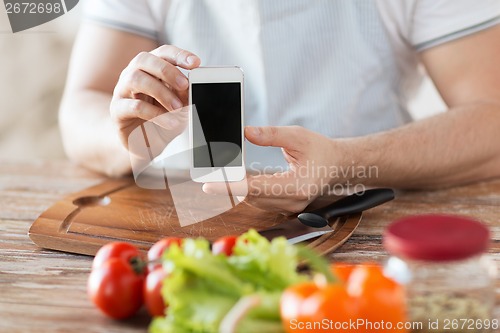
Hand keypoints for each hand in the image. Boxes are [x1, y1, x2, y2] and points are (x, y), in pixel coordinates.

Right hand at [110, 45, 200, 146]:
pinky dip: (155, 114)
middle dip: (167, 71)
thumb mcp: (179, 105)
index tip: (195, 63)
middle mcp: (132, 74)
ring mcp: (122, 91)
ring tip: (177, 107)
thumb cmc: (162, 118)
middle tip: (184, 85)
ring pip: (136, 80)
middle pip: (144, 60)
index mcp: (150, 68)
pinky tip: (170, 122)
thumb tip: (190, 86)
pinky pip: (134, 106)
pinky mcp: (117, 110)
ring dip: (161, 92)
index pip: (162, 53)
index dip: (179, 55)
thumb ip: (183, 93)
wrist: (146, 144)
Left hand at [203, 126, 348, 213]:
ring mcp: (289, 207)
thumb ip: (272, 135)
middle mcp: (293, 202)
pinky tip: (238, 178)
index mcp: (297, 186)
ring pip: (253, 200)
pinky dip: (247, 189)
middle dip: (229, 185)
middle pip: (251, 196)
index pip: (256, 188)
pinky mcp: (285, 206)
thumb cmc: (321, 149)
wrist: (336, 165)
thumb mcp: (298, 135)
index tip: (209, 185)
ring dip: (237, 187)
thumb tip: (246, 132)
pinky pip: (260, 200)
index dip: (231, 186)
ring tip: (221, 174)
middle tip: (208, 173)